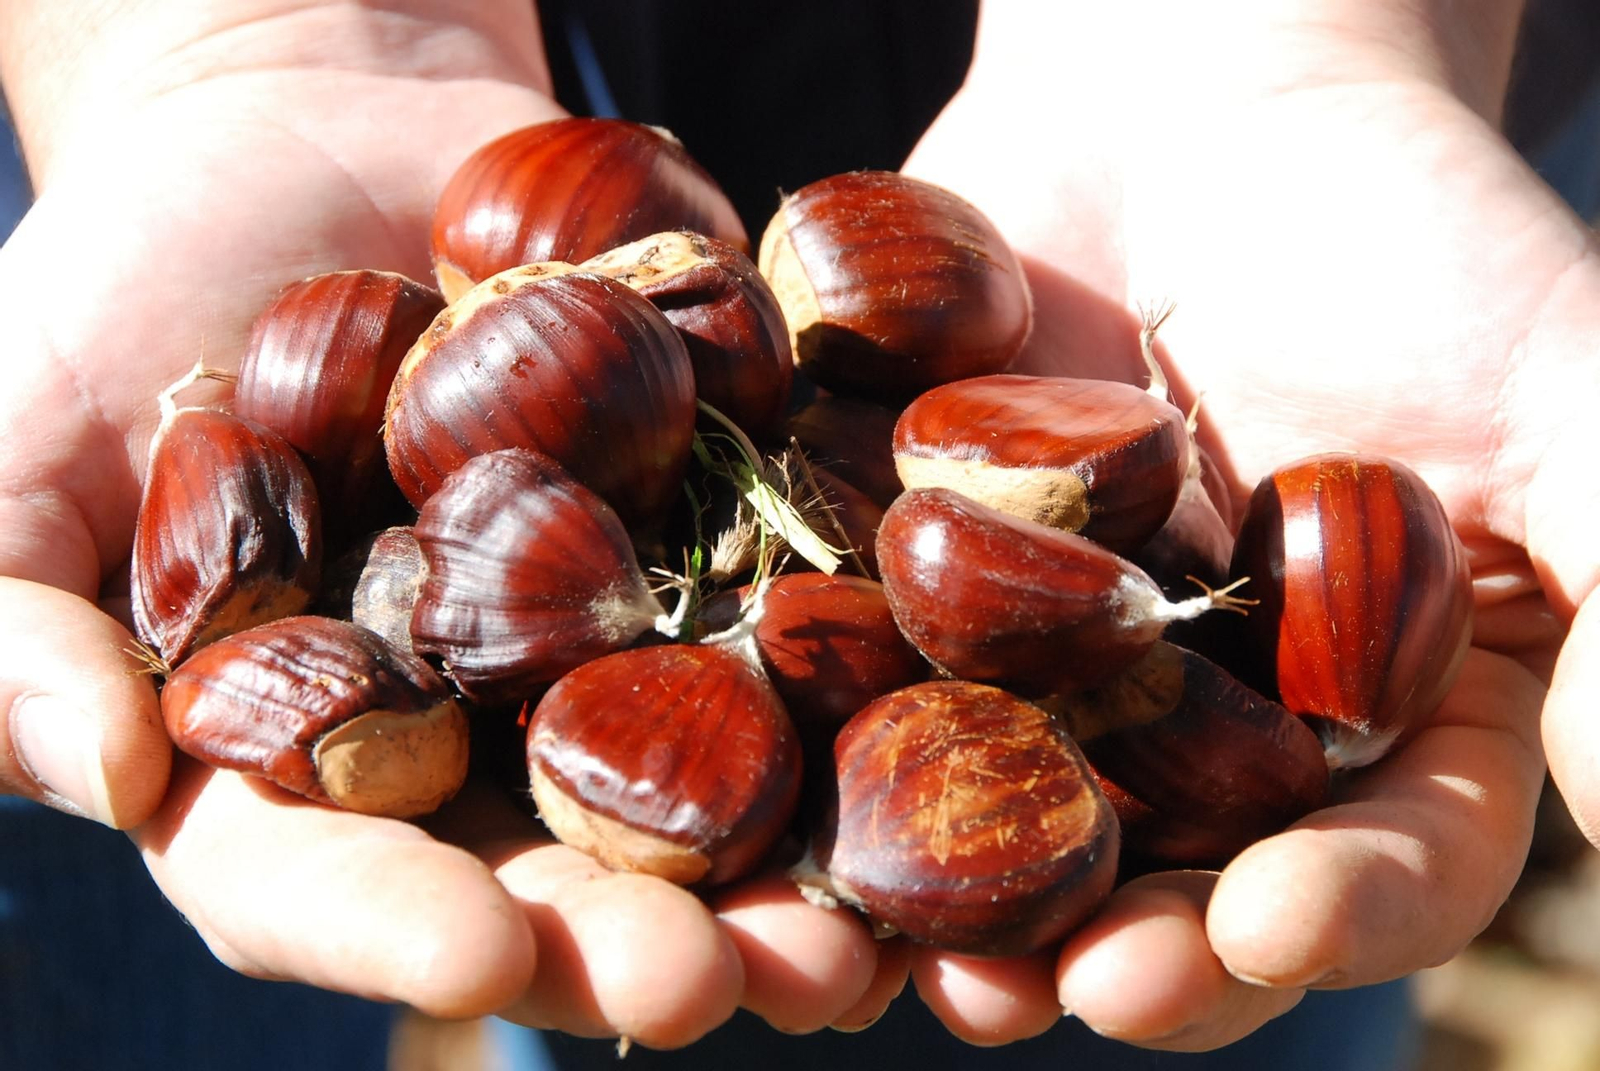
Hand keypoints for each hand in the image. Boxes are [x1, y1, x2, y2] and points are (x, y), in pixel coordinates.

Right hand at [0, 11, 900, 1041]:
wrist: (308, 127)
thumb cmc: (126, 286)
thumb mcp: (11, 446)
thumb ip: (9, 619)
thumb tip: (92, 771)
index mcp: (307, 753)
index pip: (339, 880)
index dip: (402, 927)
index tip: (483, 955)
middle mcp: (475, 730)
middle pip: (560, 865)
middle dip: (648, 933)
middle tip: (751, 983)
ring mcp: (612, 634)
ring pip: (709, 780)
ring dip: (801, 859)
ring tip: (882, 924)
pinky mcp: (717, 529)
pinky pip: (804, 606)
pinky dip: (875, 670)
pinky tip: (959, 722)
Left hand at [899, 1, 1589, 1048]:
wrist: (1195, 112)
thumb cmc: (1403, 232)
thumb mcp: (1565, 388)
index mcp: (1388, 724)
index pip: (1391, 857)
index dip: (1340, 912)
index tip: (1265, 928)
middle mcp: (1214, 737)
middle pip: (1173, 887)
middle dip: (1112, 948)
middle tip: (1049, 993)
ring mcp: (1050, 683)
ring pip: (1001, 832)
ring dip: (929, 914)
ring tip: (864, 963)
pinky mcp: (915, 610)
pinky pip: (860, 702)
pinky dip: (809, 762)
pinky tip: (758, 818)